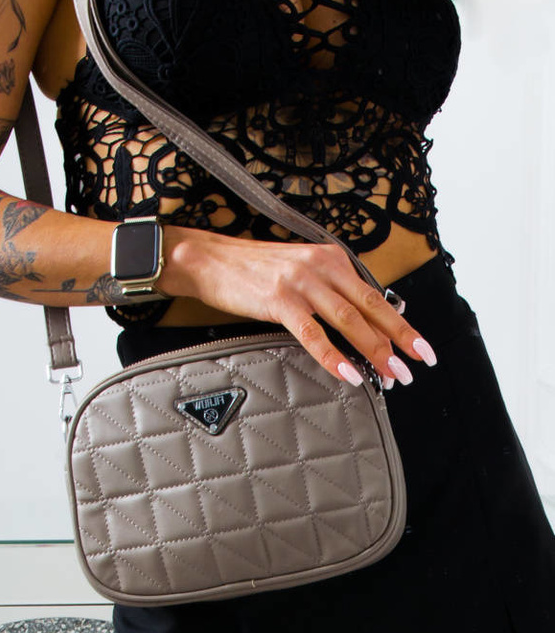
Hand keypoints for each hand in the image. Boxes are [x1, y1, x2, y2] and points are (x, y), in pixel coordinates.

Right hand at [160, 227, 436, 386]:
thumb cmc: (253, 271)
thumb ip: (329, 291)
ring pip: (349, 321)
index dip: (401, 325)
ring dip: (374, 351)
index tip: (422, 348)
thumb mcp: (300, 271)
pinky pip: (313, 334)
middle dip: (398, 340)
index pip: (375, 296)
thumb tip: (358, 326)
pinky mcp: (279, 300)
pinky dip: (334, 356)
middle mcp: (323, 266)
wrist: (210, 259)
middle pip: (370, 308)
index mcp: (332, 258)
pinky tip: (350, 373)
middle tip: (416, 367)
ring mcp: (302, 283)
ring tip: (391, 374)